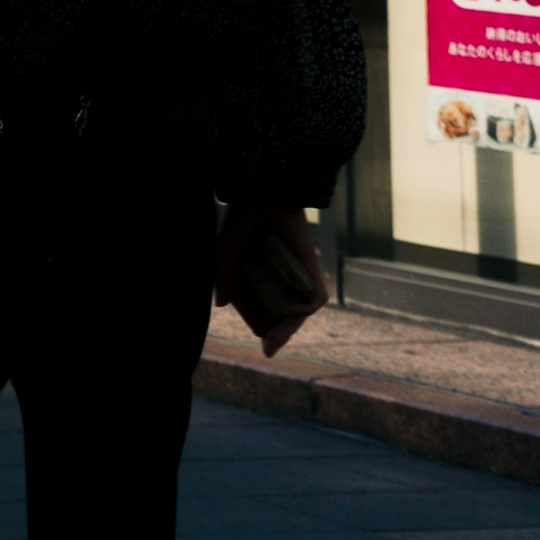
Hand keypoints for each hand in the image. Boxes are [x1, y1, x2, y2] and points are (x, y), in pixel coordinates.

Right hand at [214, 203, 326, 357]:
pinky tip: (290, 310)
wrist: (265, 190)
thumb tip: (223, 305)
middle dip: (279, 336)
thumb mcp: (225, 252)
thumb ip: (224, 278)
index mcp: (259, 276)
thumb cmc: (244, 216)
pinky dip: (305, 309)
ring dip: (291, 329)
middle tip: (269, 349)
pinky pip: (316, 297)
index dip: (264, 329)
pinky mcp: (311, 267)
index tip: (265, 344)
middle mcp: (280, 277)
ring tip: (277, 338)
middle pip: (285, 316)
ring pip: (301, 311)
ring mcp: (297, 273)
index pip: (264, 312)